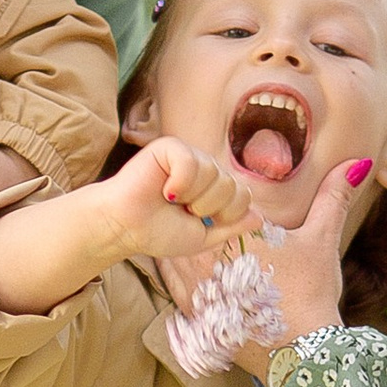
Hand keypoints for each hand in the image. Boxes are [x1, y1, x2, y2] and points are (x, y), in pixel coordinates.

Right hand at [99, 136, 254, 265]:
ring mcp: (190, 156)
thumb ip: (232, 228)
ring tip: (170, 200)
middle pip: (233, 186)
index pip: (244, 197)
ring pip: (215, 175)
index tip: (198, 222)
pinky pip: (192, 163)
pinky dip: (180, 183)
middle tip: (182, 211)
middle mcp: (206, 169)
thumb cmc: (157, 231)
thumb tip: (261, 218)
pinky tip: (165, 190)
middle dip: (209, 208)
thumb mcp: (203, 238)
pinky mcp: (171, 148)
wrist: (125, 228)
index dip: (226, 215)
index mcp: (214, 188)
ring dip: (193, 198)